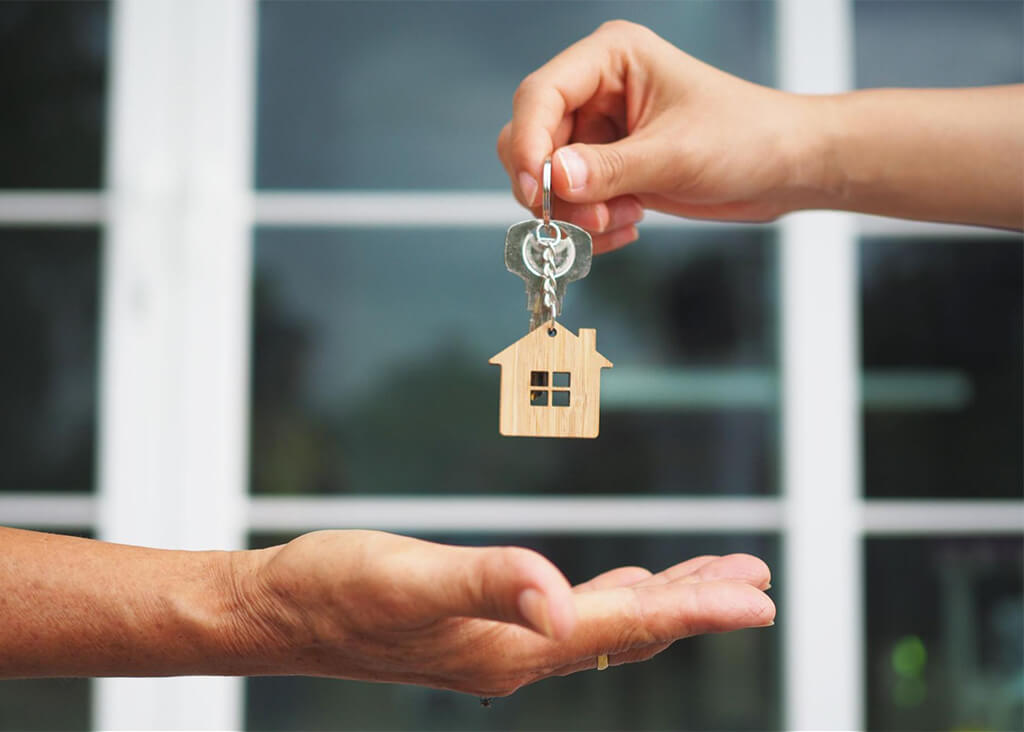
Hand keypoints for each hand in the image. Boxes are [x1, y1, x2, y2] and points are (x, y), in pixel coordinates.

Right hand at [237, 530, 774, 696]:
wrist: (281, 613)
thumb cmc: (336, 592)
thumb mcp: (407, 580)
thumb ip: (486, 585)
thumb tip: (557, 598)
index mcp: (512, 646)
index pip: (625, 625)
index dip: (698, 608)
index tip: (759, 596)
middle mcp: (517, 655)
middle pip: (630, 629)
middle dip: (699, 605)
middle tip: (758, 583)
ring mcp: (502, 645)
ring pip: (607, 622)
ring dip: (664, 599)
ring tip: (714, 579)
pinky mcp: (484, 629)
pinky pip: (572, 616)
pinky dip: (613, 597)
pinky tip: (621, 585)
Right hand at [497, 20, 817, 252]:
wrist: (782, 169)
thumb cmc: (746, 138)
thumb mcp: (675, 155)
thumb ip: (610, 169)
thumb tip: (554, 180)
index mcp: (611, 58)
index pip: (540, 94)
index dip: (528, 142)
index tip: (535, 188)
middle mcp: (597, 90)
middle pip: (533, 140)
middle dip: (555, 189)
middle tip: (587, 219)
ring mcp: (599, 131)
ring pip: (549, 179)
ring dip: (577, 212)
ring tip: (623, 220)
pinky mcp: (607, 167)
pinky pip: (572, 201)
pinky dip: (590, 224)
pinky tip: (628, 225)